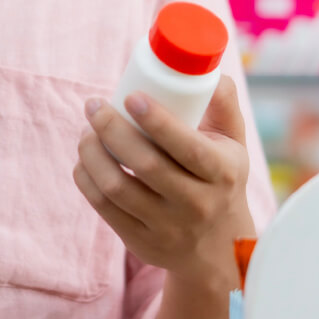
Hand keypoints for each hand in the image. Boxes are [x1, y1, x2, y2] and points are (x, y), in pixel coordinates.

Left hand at [73, 76, 255, 287]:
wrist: (217, 248)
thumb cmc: (220, 180)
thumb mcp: (233, 145)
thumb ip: (222, 105)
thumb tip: (211, 70)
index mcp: (221, 173)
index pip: (187, 146)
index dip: (157, 121)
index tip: (131, 96)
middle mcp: (197, 204)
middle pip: (146, 165)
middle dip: (112, 129)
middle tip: (94, 106)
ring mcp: (167, 227)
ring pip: (117, 187)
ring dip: (92, 153)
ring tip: (86, 131)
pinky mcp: (141, 242)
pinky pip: (103, 207)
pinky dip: (87, 178)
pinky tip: (85, 159)